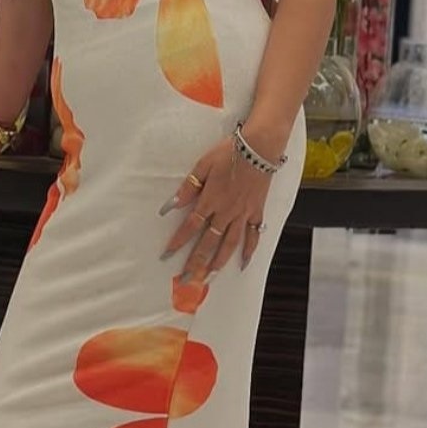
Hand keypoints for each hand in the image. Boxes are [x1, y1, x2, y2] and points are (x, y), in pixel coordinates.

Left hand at [158, 132, 270, 281]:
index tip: (167, 256)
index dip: (177, 242)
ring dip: (219, 263)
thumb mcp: (203, 166)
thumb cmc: (229, 153)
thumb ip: (188, 188)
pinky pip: (254, 235)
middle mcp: (226, 212)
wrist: (259, 148)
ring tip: (210, 278)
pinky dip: (249, 250)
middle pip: (209, 242)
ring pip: (230, 244)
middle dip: (196, 262)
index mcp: (210, 200)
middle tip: (187, 279)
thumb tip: (171, 205)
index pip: (190, 226)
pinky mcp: (257, 212)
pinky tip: (243, 263)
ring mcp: (243, 214)